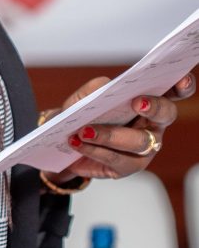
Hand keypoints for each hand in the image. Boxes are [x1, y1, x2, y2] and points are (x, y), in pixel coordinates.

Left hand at [42, 72, 195, 185]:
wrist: (65, 141)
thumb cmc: (83, 114)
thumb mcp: (85, 96)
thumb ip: (97, 88)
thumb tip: (108, 86)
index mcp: (146, 100)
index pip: (171, 91)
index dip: (182, 86)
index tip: (182, 80)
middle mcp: (152, 124)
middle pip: (165, 114)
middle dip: (154, 107)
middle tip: (137, 102)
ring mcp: (144, 148)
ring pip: (139, 141)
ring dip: (111, 135)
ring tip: (85, 131)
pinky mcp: (130, 166)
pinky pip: (117, 159)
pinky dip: (96, 150)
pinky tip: (78, 142)